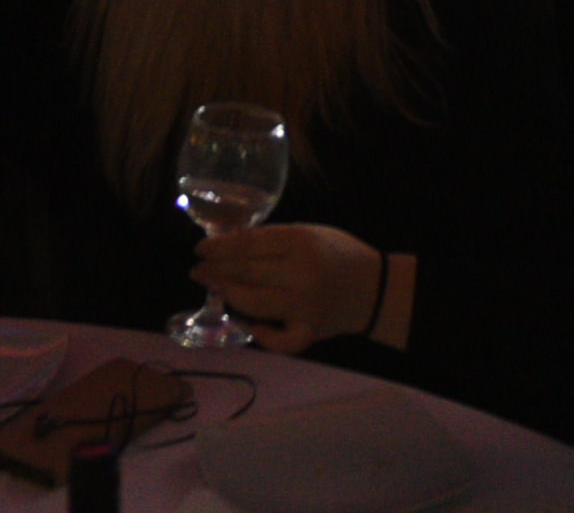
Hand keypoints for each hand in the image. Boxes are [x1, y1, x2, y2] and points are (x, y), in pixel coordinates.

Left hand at [189, 223, 393, 352]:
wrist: (375, 289)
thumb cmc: (339, 254)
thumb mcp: (310, 233)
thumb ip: (275, 240)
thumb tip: (231, 245)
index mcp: (301, 242)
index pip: (250, 244)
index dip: (221, 247)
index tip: (201, 249)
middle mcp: (301, 274)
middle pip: (247, 272)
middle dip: (217, 271)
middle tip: (198, 271)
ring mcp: (304, 306)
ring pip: (253, 304)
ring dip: (228, 296)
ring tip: (215, 289)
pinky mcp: (308, 332)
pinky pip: (276, 339)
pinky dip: (259, 333)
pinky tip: (248, 323)